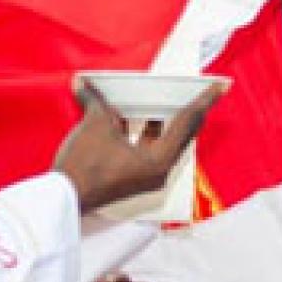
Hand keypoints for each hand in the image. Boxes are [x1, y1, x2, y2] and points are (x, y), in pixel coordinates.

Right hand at [53, 82, 221, 213]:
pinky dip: (148, 132)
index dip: (203, 102)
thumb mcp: (94, 125)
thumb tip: (82, 83)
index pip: (187, 123)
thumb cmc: (84, 165)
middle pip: (181, 135)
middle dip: (188, 111)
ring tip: (169, 100)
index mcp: (159, 160)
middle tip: (199, 92)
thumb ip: (95, 101)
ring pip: (166, 142)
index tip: (219, 88)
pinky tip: (139, 118)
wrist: (63, 199)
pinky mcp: (134, 179)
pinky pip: (150, 149)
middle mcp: (158, 172)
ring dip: (166, 121)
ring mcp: (147, 177)